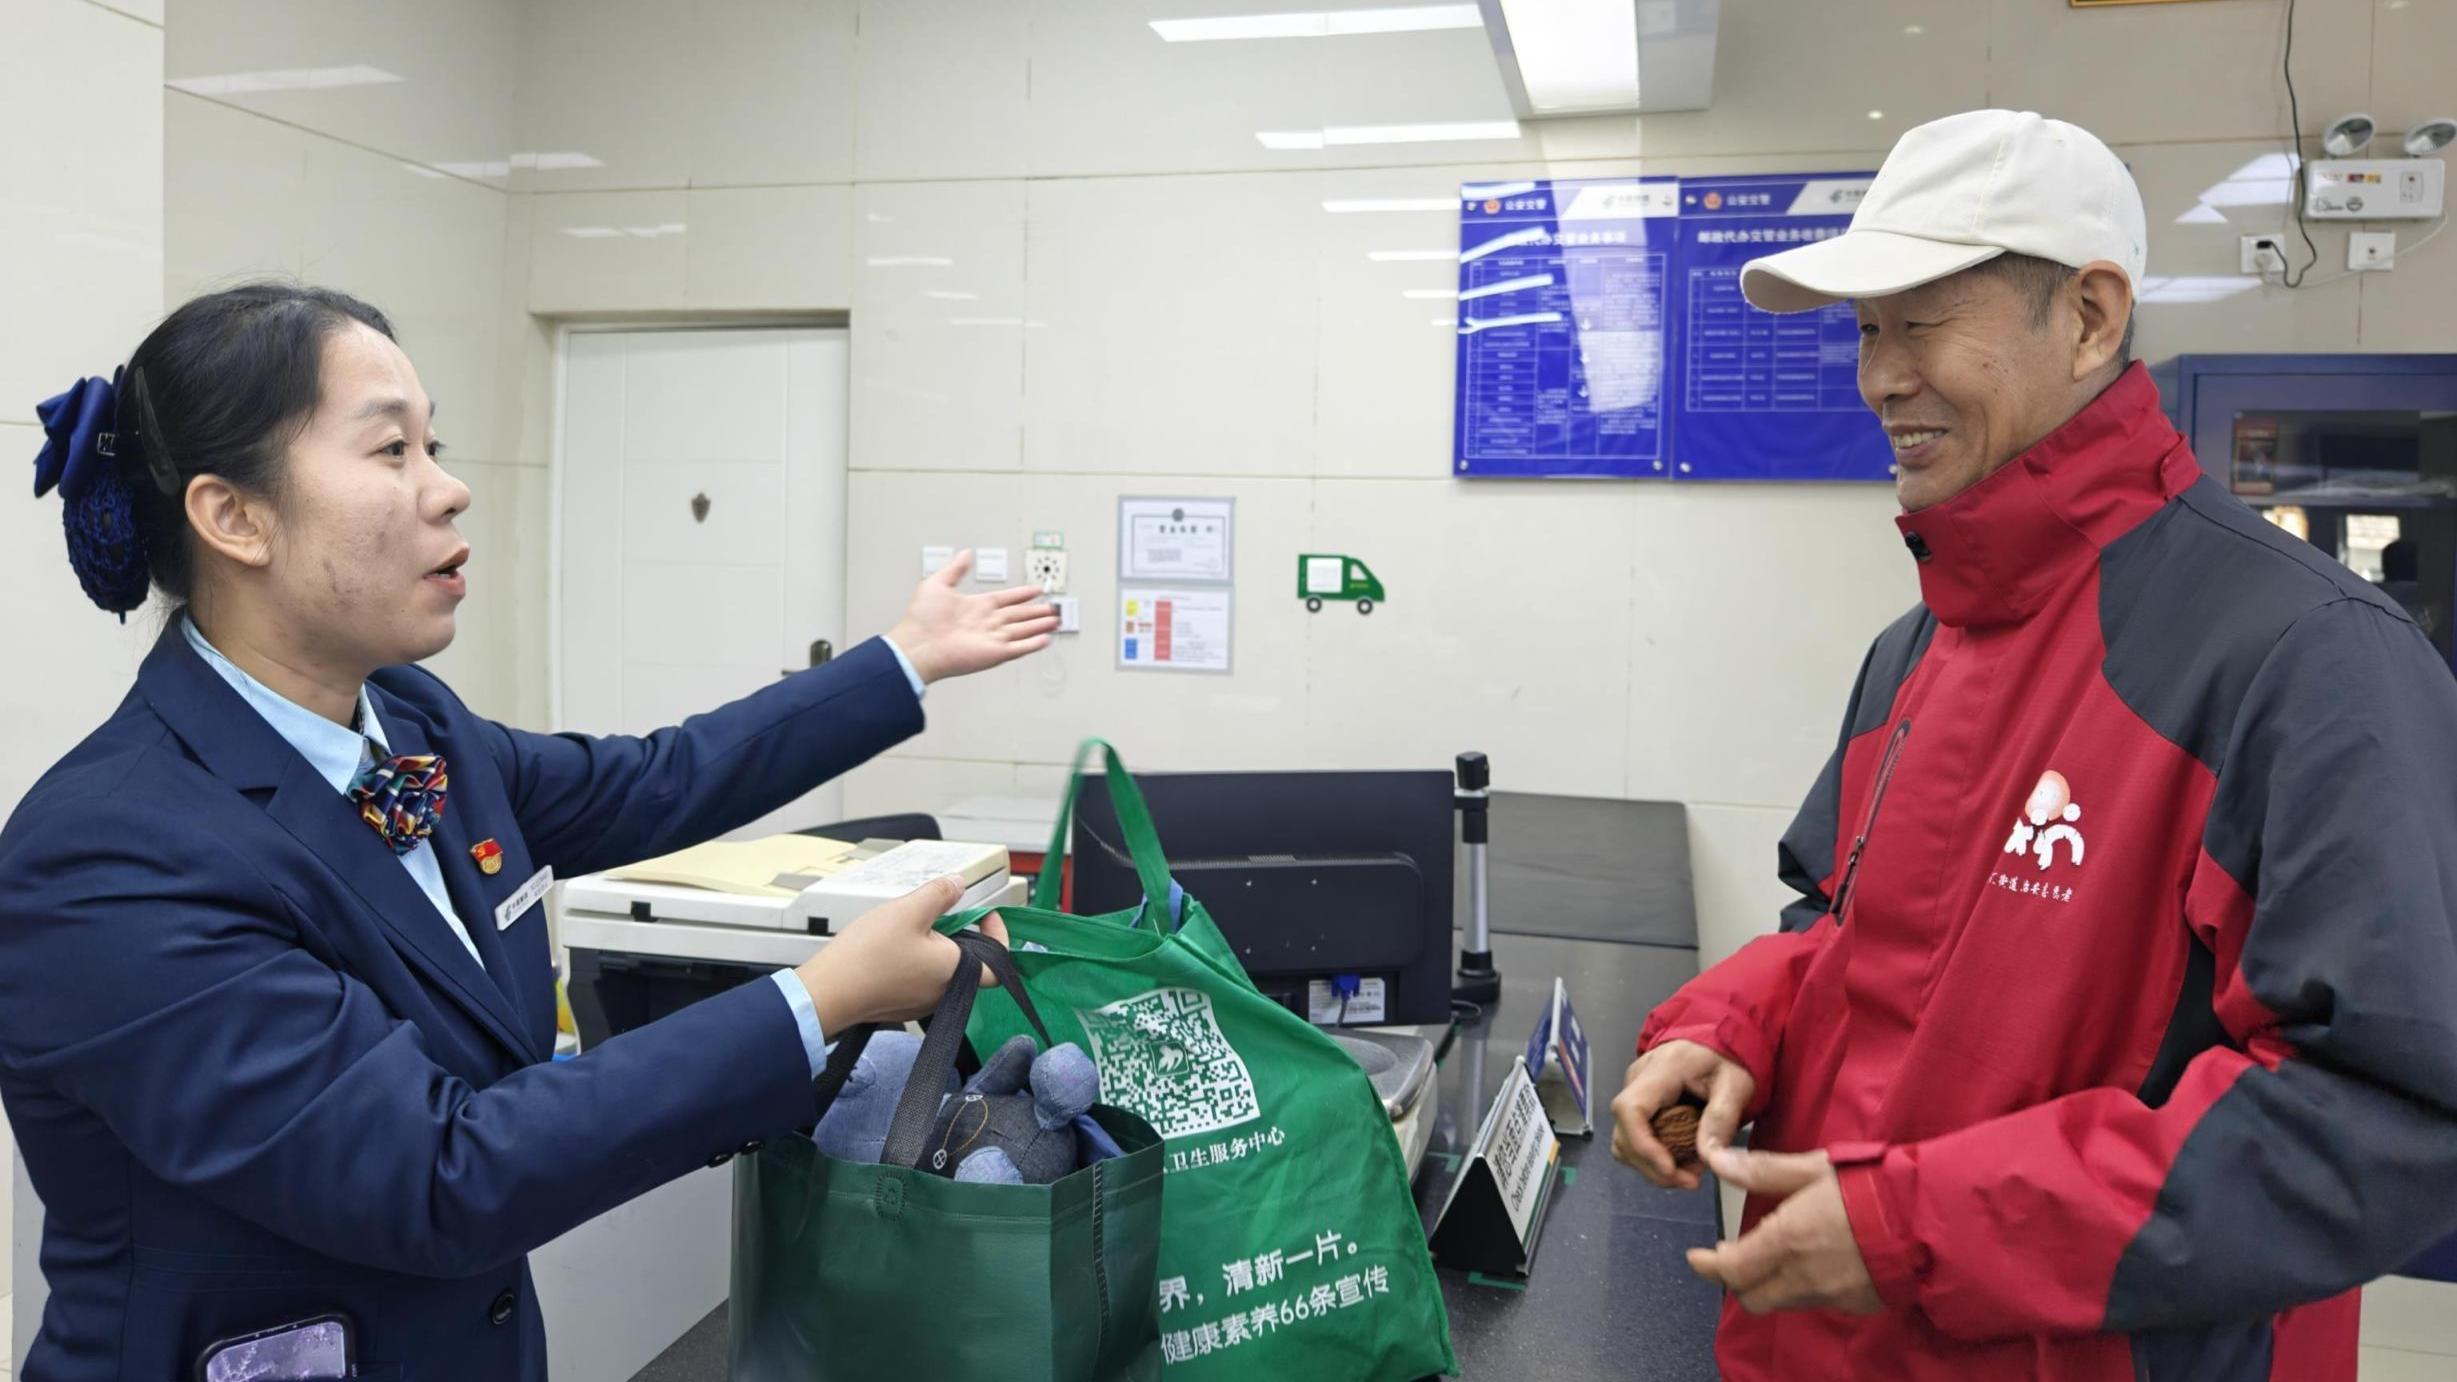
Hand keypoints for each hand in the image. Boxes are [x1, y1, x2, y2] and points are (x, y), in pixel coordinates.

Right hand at [794, 877, 1010, 1035]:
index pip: (998, 966)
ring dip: (935, 946)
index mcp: (955, 972)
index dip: (997, 937)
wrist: (826, 993)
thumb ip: (940, 894)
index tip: (985, 916)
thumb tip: (958, 883)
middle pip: (968, 962)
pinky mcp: (899, 1005)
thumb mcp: (908, 910)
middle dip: (960, 933)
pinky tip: (892, 946)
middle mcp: (943, 993)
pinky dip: (915, 961)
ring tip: (911, 925)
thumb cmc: (867, 957)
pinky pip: (919, 980)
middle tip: (941, 912)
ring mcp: (920, 1003)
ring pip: (942, 970)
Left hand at [886, 550, 1060, 683]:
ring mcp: (992, 639)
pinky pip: (1019, 648)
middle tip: (1052, 609)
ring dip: (1039, 625)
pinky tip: (1045, 639)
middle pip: (1019, 615)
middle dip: (1036, 612)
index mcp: (976, 606)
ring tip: (1055, 621)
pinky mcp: (995, 654)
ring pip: (1023, 630)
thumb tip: (965, 554)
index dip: (1022, 594)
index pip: (1006, 599)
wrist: (918, 644)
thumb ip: (956, 569)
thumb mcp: (937, 583)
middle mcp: (986, 622)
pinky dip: (1032, 644)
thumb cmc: (921, 618)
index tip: (1036, 590)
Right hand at [1610, 1039, 1755, 1189]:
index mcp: (1661, 1070)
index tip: (1671, 1169)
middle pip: (1623, 1132)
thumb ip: (1721, 1119)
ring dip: (1650, 1166)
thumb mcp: (1736, 1086)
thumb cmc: (1728, 1057)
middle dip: (1652, 1166)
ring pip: (1624, 1140)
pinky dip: (1651, 1157)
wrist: (1718, 1038)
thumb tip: (1708, 1158)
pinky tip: (1678, 1162)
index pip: (1631, 1109)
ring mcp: (1634, 1091)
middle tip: (1690, 1181)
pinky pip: (1633, 1137)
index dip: (1643, 1145)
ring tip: (1687, 1175)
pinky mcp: (1638, 1103)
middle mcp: (1637, 1079)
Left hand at [1686, 1146, 1882, 1316]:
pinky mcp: (1856, 1303)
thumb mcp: (1811, 1169)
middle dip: (1736, 1279)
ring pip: (1783, 1301)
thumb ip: (1761, 1170)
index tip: (1698, 1257)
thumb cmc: (1868, 1186)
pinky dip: (1803, 1286)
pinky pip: (1816, 1301)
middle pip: (1752, 1296)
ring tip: (1772, 1255)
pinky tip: (1812, 1262)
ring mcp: (1830, 1295)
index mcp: (1786, 1241)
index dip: (1708, 1266)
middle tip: (1731, 1257)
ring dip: (1769, 1283)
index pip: (1732, 1270)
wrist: (1926, 1219)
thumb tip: (1717, 1160)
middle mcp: (1803, 1277)